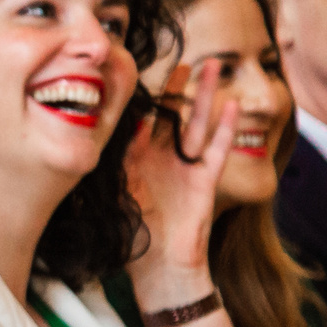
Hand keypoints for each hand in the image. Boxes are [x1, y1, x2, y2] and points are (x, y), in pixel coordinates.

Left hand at [124, 62, 239, 300]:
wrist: (160, 271)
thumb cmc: (130, 239)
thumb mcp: (112, 199)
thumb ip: (109, 170)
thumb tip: (95, 140)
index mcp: (135, 161)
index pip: (138, 121)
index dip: (138, 98)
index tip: (134, 69)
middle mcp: (161, 159)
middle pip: (171, 114)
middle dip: (176, 87)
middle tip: (180, 56)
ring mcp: (186, 167)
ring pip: (196, 123)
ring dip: (204, 95)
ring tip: (210, 66)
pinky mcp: (205, 181)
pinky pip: (216, 150)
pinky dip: (225, 128)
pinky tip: (231, 105)